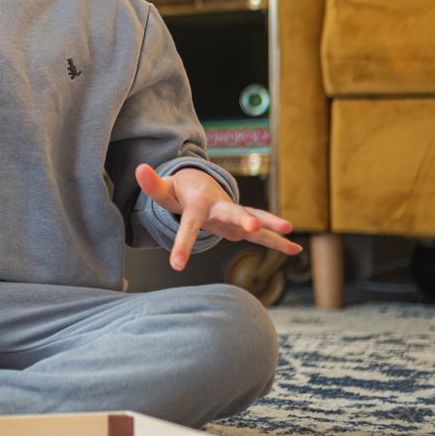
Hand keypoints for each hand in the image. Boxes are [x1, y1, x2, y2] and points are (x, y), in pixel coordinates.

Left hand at [135, 163, 302, 270]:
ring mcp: (233, 214)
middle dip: (242, 220)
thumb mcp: (164, 190)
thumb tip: (139, 169)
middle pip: (231, 213)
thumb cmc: (179, 191)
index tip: (176, 266)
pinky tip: (295, 250)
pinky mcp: (242, 223)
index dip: (182, 244)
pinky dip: (277, 240)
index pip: (188, 225)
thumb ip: (152, 184)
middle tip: (252, 227)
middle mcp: (219, 207)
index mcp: (198, 203)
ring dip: (269, 226)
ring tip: (289, 230)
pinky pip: (261, 233)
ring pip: (253, 219)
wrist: (199, 184)